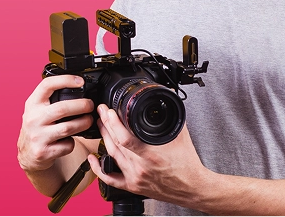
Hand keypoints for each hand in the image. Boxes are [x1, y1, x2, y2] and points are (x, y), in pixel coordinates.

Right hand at [17, 75, 94, 172]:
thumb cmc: (37, 127)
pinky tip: (73, 138)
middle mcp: (33, 118)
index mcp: (32, 104)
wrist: (27, 154)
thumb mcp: (38, 109)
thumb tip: (78, 86)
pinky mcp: (43, 152)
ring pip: (67, 128)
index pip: (47, 85)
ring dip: (83, 123)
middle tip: (90, 105)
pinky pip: (66, 145)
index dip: (65, 80)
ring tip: (89, 120)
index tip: (80, 81)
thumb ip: (51, 98)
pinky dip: (73, 142)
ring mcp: (37, 136)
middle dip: (82, 105)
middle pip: (62, 108)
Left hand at [88, 104, 205, 205]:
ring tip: (100, 124)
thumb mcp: (180, 134)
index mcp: (151, 154)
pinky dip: (98, 168)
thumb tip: (168, 96)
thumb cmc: (187, 163)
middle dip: (106, 124)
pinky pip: (110, 179)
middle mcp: (140, 167)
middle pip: (115, 144)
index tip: (108, 111)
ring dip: (104, 138)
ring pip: (112, 156)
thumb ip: (171, 115)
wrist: (191, 187)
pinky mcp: (133, 186)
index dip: (113, 124)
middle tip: (101, 110)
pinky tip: (93, 158)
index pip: (125, 138)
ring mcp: (135, 177)